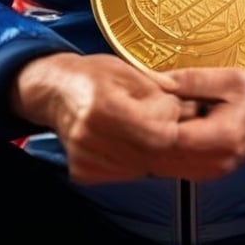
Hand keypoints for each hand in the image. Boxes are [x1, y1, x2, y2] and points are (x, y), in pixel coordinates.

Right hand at [10, 52, 199, 183]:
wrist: (56, 92)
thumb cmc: (92, 76)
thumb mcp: (127, 70)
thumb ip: (157, 90)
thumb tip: (189, 106)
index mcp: (103, 106)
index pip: (157, 133)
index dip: (172, 122)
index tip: (173, 107)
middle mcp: (90, 137)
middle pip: (150, 154)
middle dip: (166, 137)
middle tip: (167, 118)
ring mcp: (85, 159)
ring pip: (141, 167)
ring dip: (153, 150)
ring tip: (145, 125)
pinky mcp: (83, 172)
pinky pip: (125, 174)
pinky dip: (136, 159)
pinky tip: (129, 139)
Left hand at [150, 67, 244, 181]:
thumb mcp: (228, 78)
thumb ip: (193, 80)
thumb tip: (156, 79)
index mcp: (224, 136)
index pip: (174, 137)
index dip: (151, 122)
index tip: (140, 102)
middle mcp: (216, 162)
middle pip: (164, 153)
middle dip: (147, 131)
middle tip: (136, 105)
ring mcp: (209, 173)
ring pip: (163, 162)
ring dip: (152, 141)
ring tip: (150, 115)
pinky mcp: (201, 175)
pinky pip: (171, 165)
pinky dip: (160, 148)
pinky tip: (161, 127)